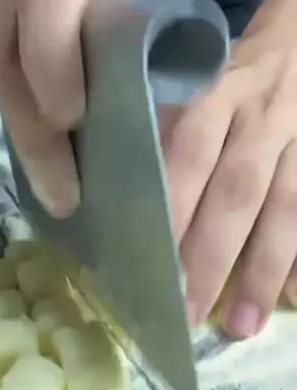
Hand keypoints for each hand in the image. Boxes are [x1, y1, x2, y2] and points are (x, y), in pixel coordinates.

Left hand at [162, 25, 296, 338]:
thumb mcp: (195, 74)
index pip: (189, 153)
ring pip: (287, 206)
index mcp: (215, 94)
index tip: (150, 261)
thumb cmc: (232, 64)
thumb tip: (111, 179)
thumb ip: (165, 119)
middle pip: (238, 191)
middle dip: (212, 255)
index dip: (173, 208)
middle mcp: (259, 118)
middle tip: (188, 314)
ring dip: (264, 267)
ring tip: (243, 325)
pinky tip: (295, 298)